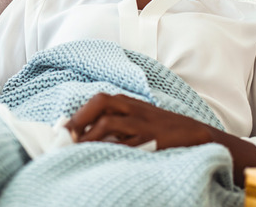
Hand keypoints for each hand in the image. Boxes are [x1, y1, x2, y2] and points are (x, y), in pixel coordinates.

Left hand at [64, 93, 216, 149]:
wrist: (193, 133)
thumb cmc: (159, 127)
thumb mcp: (135, 117)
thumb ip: (113, 120)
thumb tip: (83, 134)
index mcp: (126, 102)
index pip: (96, 101)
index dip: (77, 114)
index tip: (61, 129)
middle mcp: (131, 108)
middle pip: (100, 102)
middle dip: (80, 118)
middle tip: (66, 135)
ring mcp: (140, 123)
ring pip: (108, 121)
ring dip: (89, 134)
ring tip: (76, 147)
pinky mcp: (149, 138)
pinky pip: (125, 142)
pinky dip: (109, 148)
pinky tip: (99, 155)